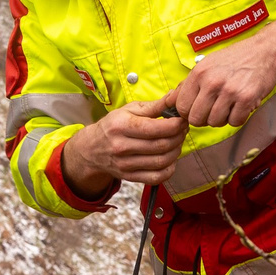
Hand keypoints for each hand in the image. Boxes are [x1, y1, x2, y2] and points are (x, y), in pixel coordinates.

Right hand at [61, 101, 186, 195]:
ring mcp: (125, 164)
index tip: (182, 119)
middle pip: (161, 145)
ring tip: (178, 141)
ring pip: (162, 161)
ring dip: (176, 151)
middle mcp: (122, 146)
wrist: (92, 149)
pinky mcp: (130, 177)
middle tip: (183, 129)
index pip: (155, 128)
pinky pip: (156, 177)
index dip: (175, 125)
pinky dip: (169, 169)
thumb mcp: (129, 110)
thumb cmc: (113, 125)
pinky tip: (170, 158)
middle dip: (179, 136)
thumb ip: (154, 105)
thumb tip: (175, 97)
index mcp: (121, 126)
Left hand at [169, 11, 275, 127]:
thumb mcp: (207, 64)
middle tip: (213, 110)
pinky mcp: (246, 99)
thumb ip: (189, 84)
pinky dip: (237, 118)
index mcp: (199, 73)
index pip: (181, 106)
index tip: (197, 109)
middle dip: (204, 119)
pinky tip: (240, 106)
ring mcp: (229, 91)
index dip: (188, 112)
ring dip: (222, 118)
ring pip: (215, 122)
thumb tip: (170, 101)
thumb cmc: (235, 59)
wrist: (265, 52)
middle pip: (196, 119)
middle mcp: (212, 82)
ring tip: (228, 105)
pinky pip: (234, 122)